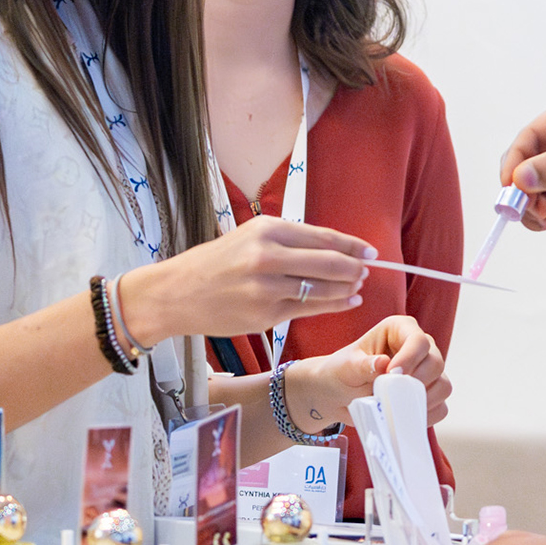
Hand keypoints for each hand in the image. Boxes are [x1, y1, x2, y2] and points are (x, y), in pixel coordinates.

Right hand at [118, 215, 374, 346]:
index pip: (321, 237)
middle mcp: (267, 256)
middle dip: (354, 268)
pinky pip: (308, 310)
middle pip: (328, 262)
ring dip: (346, 288)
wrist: (176, 293)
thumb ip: (289, 241)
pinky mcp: (265, 315)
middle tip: (368, 270)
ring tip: (358, 287)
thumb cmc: (215, 263)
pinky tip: (346, 302)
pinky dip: (333, 305)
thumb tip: (335, 248)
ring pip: (321, 288)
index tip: (369, 251)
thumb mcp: (249, 238)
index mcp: (266, 229)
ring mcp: (266, 288)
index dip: (351, 245)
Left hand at [289, 315, 450, 430]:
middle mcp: (418, 348)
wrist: (337, 396)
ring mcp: (426, 372)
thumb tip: (384, 363)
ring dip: (423, 401)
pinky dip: (426, 416)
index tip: (392, 375)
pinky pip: (441, 407)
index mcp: (399, 329)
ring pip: (443, 385)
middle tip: (392, 395)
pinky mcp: (427, 395)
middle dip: (416, 382)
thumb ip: (364, 365)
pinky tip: (404, 417)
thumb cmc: (341, 373)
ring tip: (397, 407)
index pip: (418, 340)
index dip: (410, 358)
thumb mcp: (346, 367)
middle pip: (436, 362)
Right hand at [499, 96, 545, 237]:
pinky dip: (534, 214)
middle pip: (522, 161)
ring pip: (525, 185)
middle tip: (524, 208)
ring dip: (526, 203)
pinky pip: (536, 202)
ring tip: (543, 217)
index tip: (512, 186)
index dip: (516, 161)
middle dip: (519, 186)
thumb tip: (521, 176)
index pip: (530, 136)